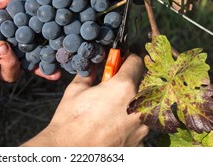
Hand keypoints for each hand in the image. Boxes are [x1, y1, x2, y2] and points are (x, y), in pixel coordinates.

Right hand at [22, 54, 148, 145]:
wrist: (68, 151)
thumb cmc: (70, 122)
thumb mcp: (75, 91)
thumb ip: (89, 74)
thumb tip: (93, 66)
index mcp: (123, 88)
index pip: (136, 63)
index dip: (127, 59)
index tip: (121, 62)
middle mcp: (138, 107)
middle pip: (144, 83)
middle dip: (131, 81)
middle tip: (115, 85)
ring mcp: (140, 127)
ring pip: (144, 106)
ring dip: (132, 102)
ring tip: (112, 108)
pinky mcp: (139, 142)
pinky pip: (140, 125)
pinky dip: (130, 122)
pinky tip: (114, 124)